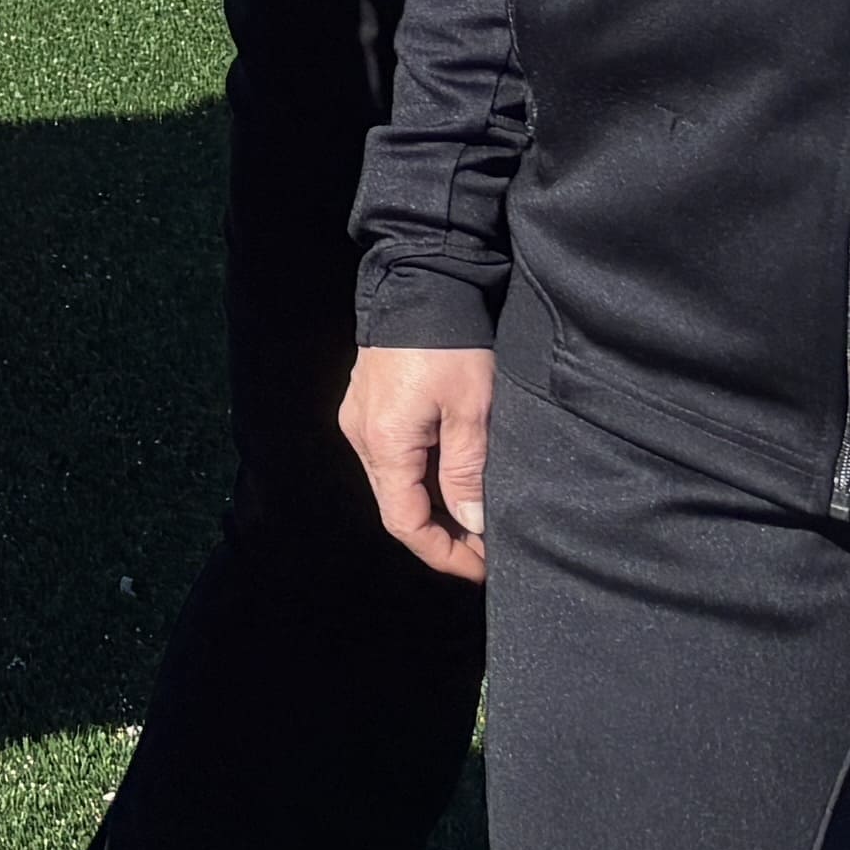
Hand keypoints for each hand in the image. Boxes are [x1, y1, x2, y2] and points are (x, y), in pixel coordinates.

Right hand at [344, 342, 496, 583]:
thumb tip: (471, 523)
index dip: (443, 554)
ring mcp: (360, 420)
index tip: (482, 566)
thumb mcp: (471, 411)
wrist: (420, 283)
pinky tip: (453, 476)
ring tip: (478, 514)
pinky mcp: (368, 405)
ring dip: (433, 506)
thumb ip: (467, 471)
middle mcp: (362, 436)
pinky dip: (422, 478)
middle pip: (397, 506)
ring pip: (394, 482)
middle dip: (442, 534)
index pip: (405, 523)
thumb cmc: (448, 344)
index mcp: (384, 443)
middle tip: (488, 546)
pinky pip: (392, 457)